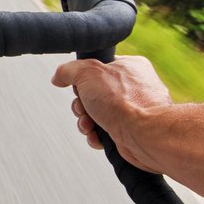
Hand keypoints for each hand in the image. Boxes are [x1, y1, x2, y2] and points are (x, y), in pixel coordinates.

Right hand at [51, 56, 170, 172]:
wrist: (144, 135)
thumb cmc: (125, 102)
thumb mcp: (87, 72)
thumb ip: (68, 70)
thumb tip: (58, 77)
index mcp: (129, 67)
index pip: (97, 68)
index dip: (82, 79)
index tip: (79, 86)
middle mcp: (133, 87)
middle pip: (92, 94)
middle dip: (81, 105)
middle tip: (84, 108)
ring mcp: (132, 110)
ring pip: (96, 114)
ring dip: (86, 122)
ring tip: (89, 125)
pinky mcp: (130, 131)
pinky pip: (105, 132)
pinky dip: (96, 136)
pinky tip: (97, 136)